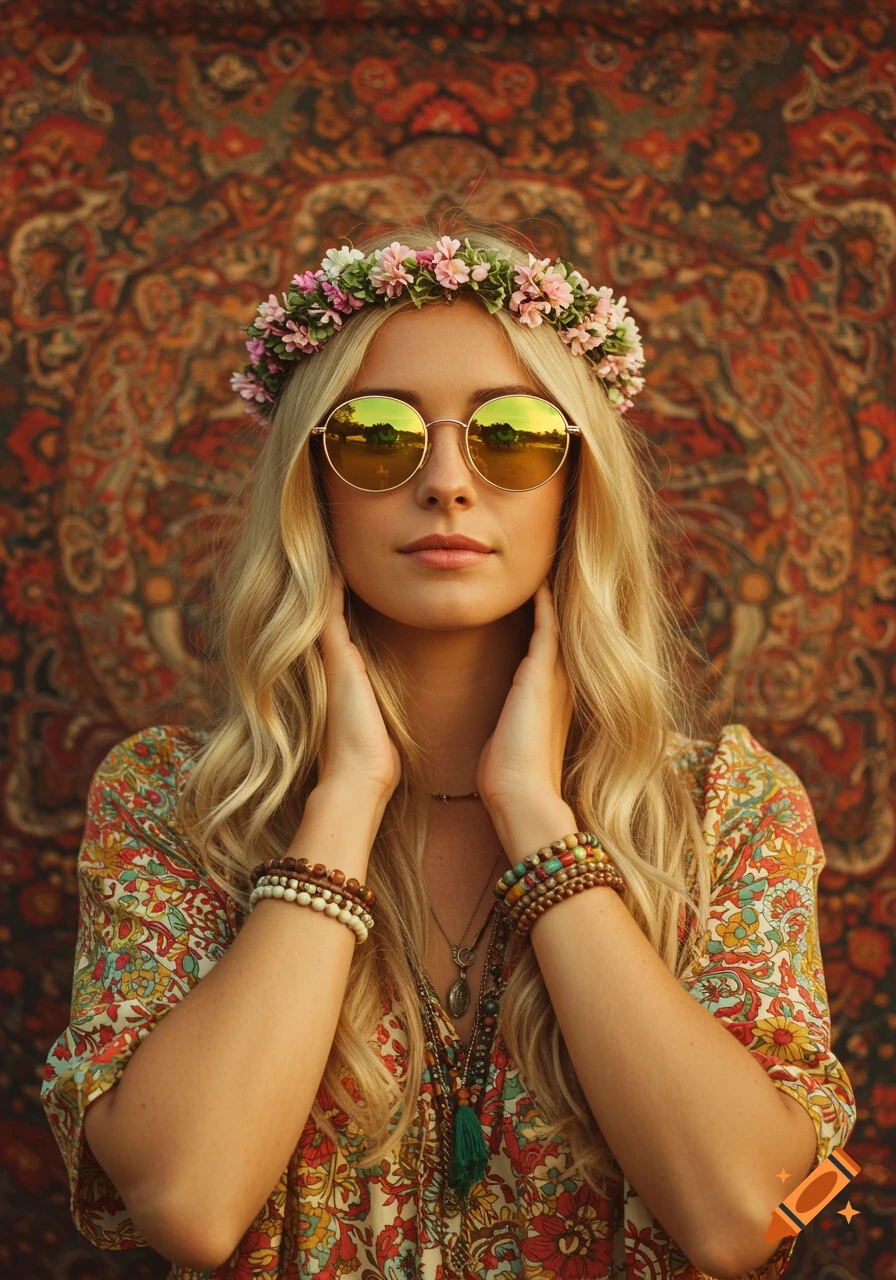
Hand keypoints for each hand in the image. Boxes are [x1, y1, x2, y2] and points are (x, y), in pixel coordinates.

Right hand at [317, 569, 401, 798]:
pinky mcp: (335, 659)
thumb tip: (388, 713)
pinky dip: (330, 588)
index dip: (343, 599)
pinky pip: (329, 613)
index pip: (344, 627)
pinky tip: (334, 563)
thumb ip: (377, 707)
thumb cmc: (374, 755)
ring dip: (328, 579)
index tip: (349, 571)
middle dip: (330, 581)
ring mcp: (331, 659)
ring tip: (332, 546)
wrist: (359, 774)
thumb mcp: (378, 721)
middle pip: (329, 611)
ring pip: (326, 607)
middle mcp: (334, 663)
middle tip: (333, 548)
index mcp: (346, 674)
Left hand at [475, 577, 573, 815]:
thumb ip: (508, 726)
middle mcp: (559, 685)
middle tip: (550, 571)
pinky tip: (539, 584)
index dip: (547, 625)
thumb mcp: (509, 742)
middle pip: (561, 633)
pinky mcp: (540, 677)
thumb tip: (499, 731)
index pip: (551, 652)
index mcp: (552, 699)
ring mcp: (554, 679)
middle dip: (556, 604)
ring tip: (546, 570)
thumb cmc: (509, 777)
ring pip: (557, 626)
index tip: (540, 600)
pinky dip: (544, 605)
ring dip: (552, 599)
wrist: (520, 795)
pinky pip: (547, 629)